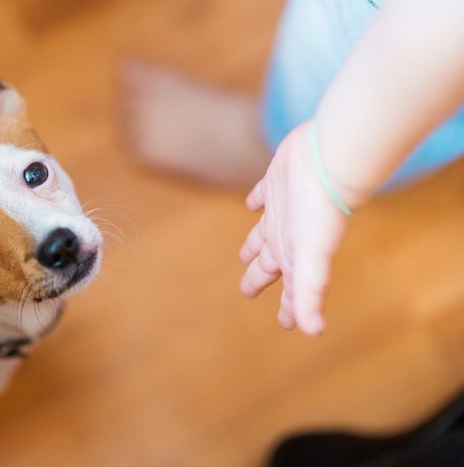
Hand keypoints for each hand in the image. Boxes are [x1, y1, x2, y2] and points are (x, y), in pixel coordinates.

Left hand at [239, 121, 348, 334]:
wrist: (328, 162)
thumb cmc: (321, 213)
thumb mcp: (311, 259)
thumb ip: (310, 294)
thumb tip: (314, 332)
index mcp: (294, 258)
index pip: (290, 292)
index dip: (288, 309)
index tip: (285, 325)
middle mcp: (287, 236)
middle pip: (269, 265)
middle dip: (259, 279)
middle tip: (248, 292)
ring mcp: (281, 210)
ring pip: (262, 235)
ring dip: (255, 247)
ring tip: (246, 256)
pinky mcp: (276, 183)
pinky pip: (261, 196)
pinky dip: (256, 201)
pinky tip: (253, 203)